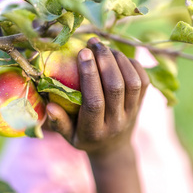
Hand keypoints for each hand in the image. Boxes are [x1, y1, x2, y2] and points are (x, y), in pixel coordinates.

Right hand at [45, 37, 149, 155]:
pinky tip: (118, 55)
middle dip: (105, 61)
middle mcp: (116, 122)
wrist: (114, 149)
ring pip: (132, 82)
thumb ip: (59, 122)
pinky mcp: (142, 104)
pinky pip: (143, 81)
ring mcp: (132, 112)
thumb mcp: (69, 136)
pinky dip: (133, 64)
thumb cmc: (85, 137)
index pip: (94, 101)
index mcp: (95, 130)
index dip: (89, 75)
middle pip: (115, 87)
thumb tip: (49, 106)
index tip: (82, 53)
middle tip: (93, 43)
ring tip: (104, 47)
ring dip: (119, 59)